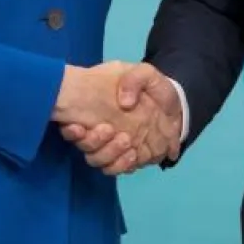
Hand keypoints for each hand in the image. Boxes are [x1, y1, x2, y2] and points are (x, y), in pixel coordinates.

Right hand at [58, 62, 181, 174]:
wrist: (174, 104)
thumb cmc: (152, 88)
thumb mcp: (145, 74)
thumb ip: (135, 79)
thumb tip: (124, 102)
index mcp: (97, 111)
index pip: (73, 125)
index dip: (70, 130)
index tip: (77, 127)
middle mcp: (99, 132)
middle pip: (84, 146)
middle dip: (92, 142)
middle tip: (109, 129)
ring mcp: (112, 147)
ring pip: (98, 160)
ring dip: (108, 153)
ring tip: (126, 141)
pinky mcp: (127, 158)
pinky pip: (117, 169)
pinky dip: (122, 165)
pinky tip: (133, 154)